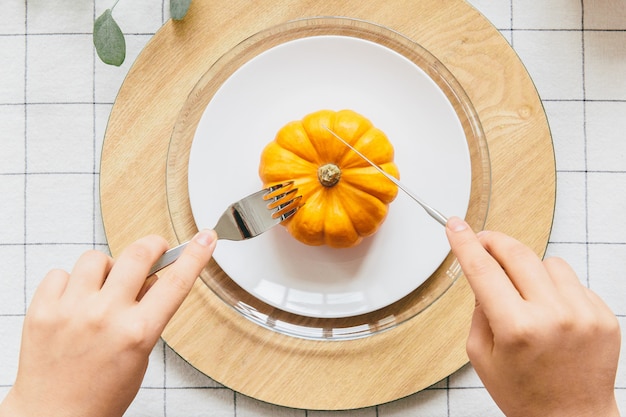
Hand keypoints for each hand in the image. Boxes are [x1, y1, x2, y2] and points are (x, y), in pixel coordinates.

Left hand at [0, 230, 216, 416]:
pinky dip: (71, 282)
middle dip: (152, 246)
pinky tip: (75, 301)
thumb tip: (152, 278)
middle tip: (153, 250)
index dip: (195, 256)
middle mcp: (105, 317)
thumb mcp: (141, 355)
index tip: (204, 239)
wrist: (54, 416)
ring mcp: (71, 311)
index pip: (176, 282)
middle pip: (137, 254)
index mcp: (137, 333)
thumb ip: (148, 314)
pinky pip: (60, 273)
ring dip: (106, 268)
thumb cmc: (101, 393)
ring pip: (96, 258)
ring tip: (103, 289)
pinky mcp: (42, 310)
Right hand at [446, 217, 620, 416]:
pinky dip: (557, 289)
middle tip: (484, 242)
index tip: (456, 226)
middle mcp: (553, 317)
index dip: (465, 243)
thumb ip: (478, 311)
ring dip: (530, 270)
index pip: (483, 270)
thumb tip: (484, 275)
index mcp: (517, 329)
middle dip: (495, 242)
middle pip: (518, 254)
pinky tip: (552, 314)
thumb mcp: (481, 356)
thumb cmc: (525, 394)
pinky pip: (573, 282)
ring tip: (527, 297)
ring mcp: (584, 315)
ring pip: (549, 262)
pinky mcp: (604, 317)